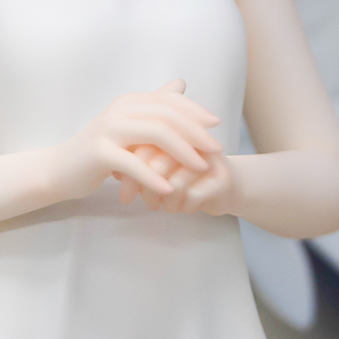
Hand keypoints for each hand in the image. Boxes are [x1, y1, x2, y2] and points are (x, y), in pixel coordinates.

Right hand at [51, 80, 222, 203]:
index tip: (217, 124)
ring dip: (183, 152)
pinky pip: (134, 164)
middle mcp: (119, 111)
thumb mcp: (129, 125)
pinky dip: (154, 177)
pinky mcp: (100, 153)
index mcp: (129, 102)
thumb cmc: (100, 151)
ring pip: (155, 134)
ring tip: (202, 167)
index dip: (195, 111)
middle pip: (167, 115)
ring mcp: (108, 130)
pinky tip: (169, 189)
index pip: (169, 101)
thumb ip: (155, 107)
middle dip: (196, 132)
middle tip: (217, 149)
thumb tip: (180, 83)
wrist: (61, 169)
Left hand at [123, 144, 240, 214]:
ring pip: (173, 183)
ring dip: (158, 199)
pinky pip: (189, 196)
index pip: (146, 141)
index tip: (117, 178)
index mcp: (177, 130)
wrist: (223, 189)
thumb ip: (138, 161)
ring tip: (155, 205)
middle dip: (140, 184)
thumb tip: (115, 169)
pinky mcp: (221, 180)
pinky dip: (177, 206)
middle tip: (129, 198)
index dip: (130, 161)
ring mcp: (210, 160)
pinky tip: (176, 208)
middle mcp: (194, 142)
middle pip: (157, 162)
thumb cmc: (184, 176)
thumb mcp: (158, 164)